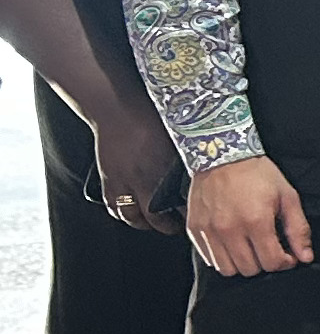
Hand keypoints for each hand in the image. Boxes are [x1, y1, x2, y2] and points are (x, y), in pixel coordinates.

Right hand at [89, 97, 183, 232]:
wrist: (115, 107)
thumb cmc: (148, 117)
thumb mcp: (176, 140)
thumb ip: (184, 161)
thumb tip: (200, 173)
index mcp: (157, 173)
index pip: (170, 209)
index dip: (180, 218)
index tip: (189, 219)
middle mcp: (137, 182)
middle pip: (147, 218)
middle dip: (160, 226)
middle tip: (171, 226)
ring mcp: (118, 182)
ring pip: (127, 214)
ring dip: (139, 222)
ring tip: (150, 222)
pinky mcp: (106, 177)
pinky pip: (112, 204)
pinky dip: (121, 210)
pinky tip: (130, 208)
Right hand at [187, 154, 309, 276]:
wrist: (221, 154)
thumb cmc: (256, 173)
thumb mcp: (287, 196)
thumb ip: (298, 229)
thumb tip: (305, 256)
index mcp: (256, 221)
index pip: (271, 262)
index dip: (284, 262)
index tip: (287, 255)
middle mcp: (229, 230)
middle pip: (250, 269)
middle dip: (265, 263)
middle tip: (269, 249)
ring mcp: (209, 231)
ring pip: (227, 269)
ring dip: (243, 263)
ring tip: (251, 247)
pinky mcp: (195, 230)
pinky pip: (210, 259)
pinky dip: (223, 257)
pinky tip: (233, 243)